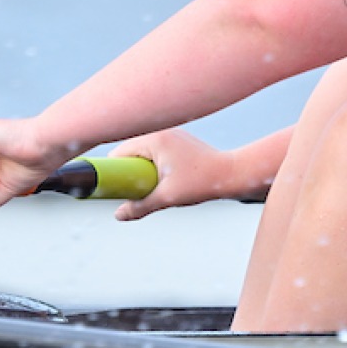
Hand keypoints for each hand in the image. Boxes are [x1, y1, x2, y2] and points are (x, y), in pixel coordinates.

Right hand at [109, 128, 242, 220]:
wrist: (234, 175)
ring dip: (142, 170)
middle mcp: (163, 132)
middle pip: (130, 153)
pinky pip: (156, 154)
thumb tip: (118, 215)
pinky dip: (154, 167)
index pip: (120, 153)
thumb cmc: (203, 183)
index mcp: (155, 139)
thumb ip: (140, 206)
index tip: (111, 187)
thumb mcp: (167, 198)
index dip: (113, 170)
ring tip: (155, 186)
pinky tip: (164, 181)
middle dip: (129, 172)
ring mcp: (172, 136)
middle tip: (135, 191)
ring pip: (144, 154)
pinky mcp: (180, 143)